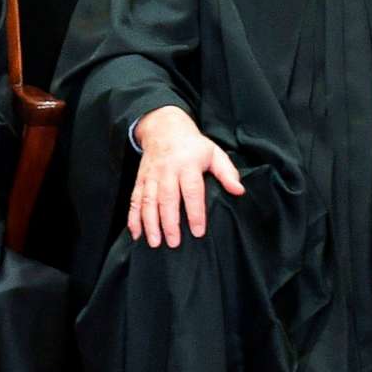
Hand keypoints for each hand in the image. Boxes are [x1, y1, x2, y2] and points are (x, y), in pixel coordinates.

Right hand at [128, 105, 242, 245]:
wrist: (164, 128)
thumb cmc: (193, 146)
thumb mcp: (214, 153)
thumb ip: (227, 173)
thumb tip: (239, 191)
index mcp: (187, 164)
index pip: (191, 190)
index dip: (194, 212)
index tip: (198, 231)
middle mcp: (167, 171)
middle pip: (167, 198)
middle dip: (169, 222)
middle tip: (173, 243)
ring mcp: (151, 175)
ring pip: (148, 201)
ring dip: (149, 222)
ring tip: (154, 242)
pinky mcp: (140, 179)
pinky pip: (135, 199)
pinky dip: (133, 216)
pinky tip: (136, 232)